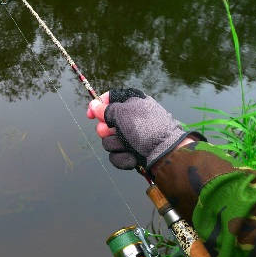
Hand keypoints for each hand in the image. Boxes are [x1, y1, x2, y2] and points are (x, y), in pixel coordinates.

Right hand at [87, 88, 202, 170]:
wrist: (166, 154)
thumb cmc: (146, 128)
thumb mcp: (124, 114)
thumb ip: (105, 110)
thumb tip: (93, 105)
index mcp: (132, 103)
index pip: (110, 99)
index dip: (97, 106)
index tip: (90, 115)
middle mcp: (130, 119)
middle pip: (105, 123)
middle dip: (106, 130)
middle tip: (111, 132)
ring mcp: (131, 137)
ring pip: (109, 141)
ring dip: (116, 145)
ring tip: (128, 146)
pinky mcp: (131, 152)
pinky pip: (116, 155)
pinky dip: (123, 158)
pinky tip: (133, 158)